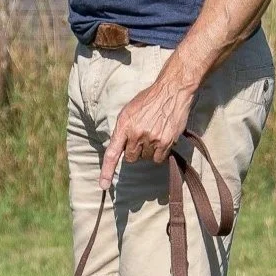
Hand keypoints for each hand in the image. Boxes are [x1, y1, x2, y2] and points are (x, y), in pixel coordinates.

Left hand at [98, 58, 199, 189]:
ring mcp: (152, 139)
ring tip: (154, 132)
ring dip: (148, 150)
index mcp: (124, 125)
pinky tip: (162, 138)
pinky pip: (158, 158)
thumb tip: (122, 148)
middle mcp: (136, 134)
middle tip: (142, 136)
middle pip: (132, 158)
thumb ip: (123, 130)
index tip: (104, 185)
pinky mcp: (166, 142)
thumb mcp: (129, 111)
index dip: (107, 171)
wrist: (172, 90)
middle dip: (135, 151)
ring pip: (146, 158)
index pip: (113, 153)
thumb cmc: (149, 100)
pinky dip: (160, 152)